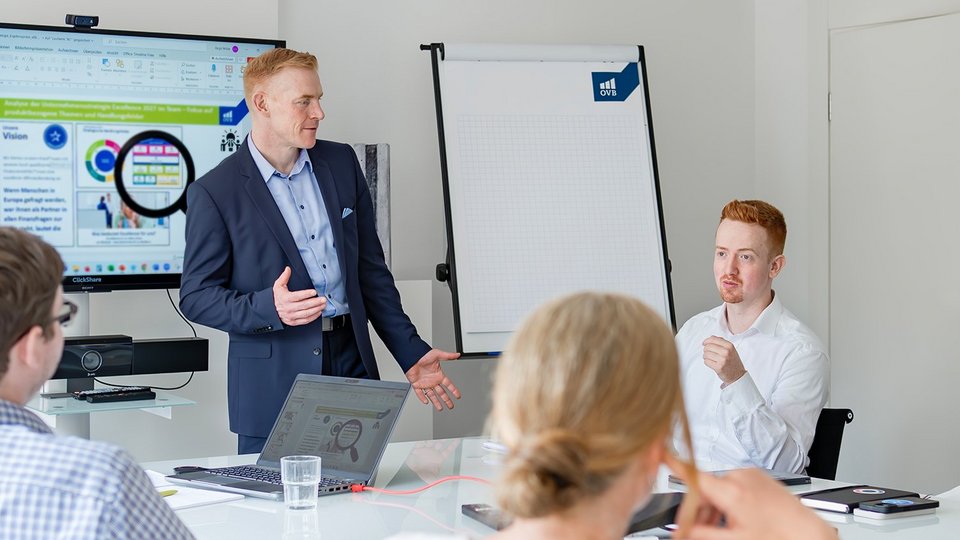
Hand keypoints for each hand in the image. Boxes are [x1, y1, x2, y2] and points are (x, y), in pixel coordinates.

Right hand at [272, 266, 325, 325]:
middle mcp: (288, 308)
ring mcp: (291, 316)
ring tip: (323, 305)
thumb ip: (284, 277)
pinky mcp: (294, 322)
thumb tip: (288, 269)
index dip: (306, 294)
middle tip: (323, 299)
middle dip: (315, 302)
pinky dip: (313, 317)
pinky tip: (318, 312)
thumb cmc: (277, 297)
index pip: (297, 296)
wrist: (271, 310)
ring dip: (316, 309)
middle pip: (304, 305)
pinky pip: (305, 320)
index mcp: (285, 299)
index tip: (314, 292)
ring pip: (306, 313)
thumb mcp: (278, 286)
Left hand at [405, 349, 460, 409]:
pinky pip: (419, 393)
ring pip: (432, 395)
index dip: (453, 390)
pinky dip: (422, 398)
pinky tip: (426, 402)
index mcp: (438, 375)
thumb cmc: (423, 354)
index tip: (458, 396)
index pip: (448, 384)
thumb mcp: (437, 354)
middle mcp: (432, 380)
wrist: (411, 356)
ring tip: (440, 408)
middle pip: (442, 393)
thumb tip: (457, 354)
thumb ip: (448, 356)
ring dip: (436, 402)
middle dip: (446, 400)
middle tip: (451, 406)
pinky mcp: (416, 384)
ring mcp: (425, 383)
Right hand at [405, 439, 460, 481]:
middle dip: (444, 438)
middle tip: (448, 434)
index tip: (458, 439)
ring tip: (439, 433)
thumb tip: (451, 480)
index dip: (453, 445)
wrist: (411, 475)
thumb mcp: (434, 479)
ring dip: (436, 437)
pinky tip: (427, 435)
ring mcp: (426, 449)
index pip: (448, 450)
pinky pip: (421, 441)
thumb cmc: (422, 477)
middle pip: (440, 442)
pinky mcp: (418, 448)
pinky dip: (424, 438)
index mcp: (438, 459)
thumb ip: (442, 479)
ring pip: (432, 440)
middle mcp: (433, 453)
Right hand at [683, 468, 836, 539]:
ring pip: (719, 488)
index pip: (693, 475)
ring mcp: (752, 475)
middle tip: (696, 531)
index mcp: (732, 490)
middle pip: (705, 488)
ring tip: (723, 530)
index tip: (657, 452)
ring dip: (714, 508)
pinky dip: (728, 501)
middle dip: (698, 510)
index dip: (672, 464)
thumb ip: (702, 533)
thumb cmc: (778, 537)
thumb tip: (681, 532)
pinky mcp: (760, 477)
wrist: (810, 534)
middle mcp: (740, 477)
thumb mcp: (734, 539)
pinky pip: (734, 485)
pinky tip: (735, 520)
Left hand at [702, 336, 746, 385]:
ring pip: (705, 354)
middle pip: (707, 347)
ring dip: (706, 356)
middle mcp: (726, 352)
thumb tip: (710, 337)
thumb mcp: (731, 349)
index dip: (706, 341)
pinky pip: (706, 361)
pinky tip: (712, 363)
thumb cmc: (733, 362)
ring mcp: (722, 360)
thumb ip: (721, 342)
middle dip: (706, 350)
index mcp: (729, 345)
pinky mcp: (718, 367)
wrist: (737, 375)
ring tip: (711, 359)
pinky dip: (707, 362)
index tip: (704, 343)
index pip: (712, 339)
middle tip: (708, 353)